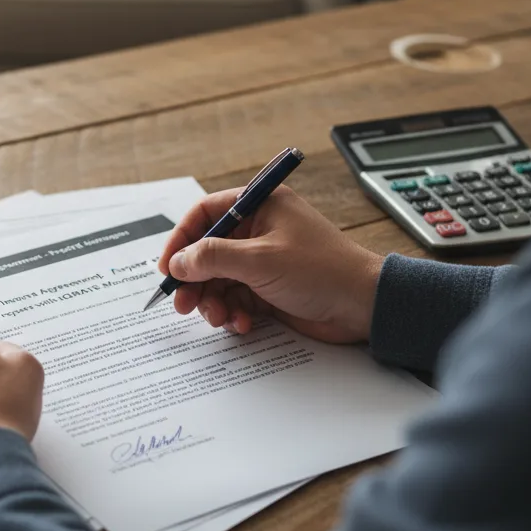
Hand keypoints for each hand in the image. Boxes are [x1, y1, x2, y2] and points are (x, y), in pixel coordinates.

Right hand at [158, 187, 383, 343]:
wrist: (363, 305)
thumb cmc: (322, 270)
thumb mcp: (260, 260)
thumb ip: (213, 258)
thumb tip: (177, 262)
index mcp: (259, 206)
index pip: (205, 214)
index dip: (181, 240)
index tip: (167, 268)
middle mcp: (259, 230)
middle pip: (207, 252)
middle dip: (194, 280)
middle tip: (183, 304)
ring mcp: (263, 261)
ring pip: (219, 280)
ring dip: (213, 301)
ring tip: (219, 318)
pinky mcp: (269, 289)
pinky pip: (236, 299)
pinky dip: (233, 313)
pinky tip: (242, 324)